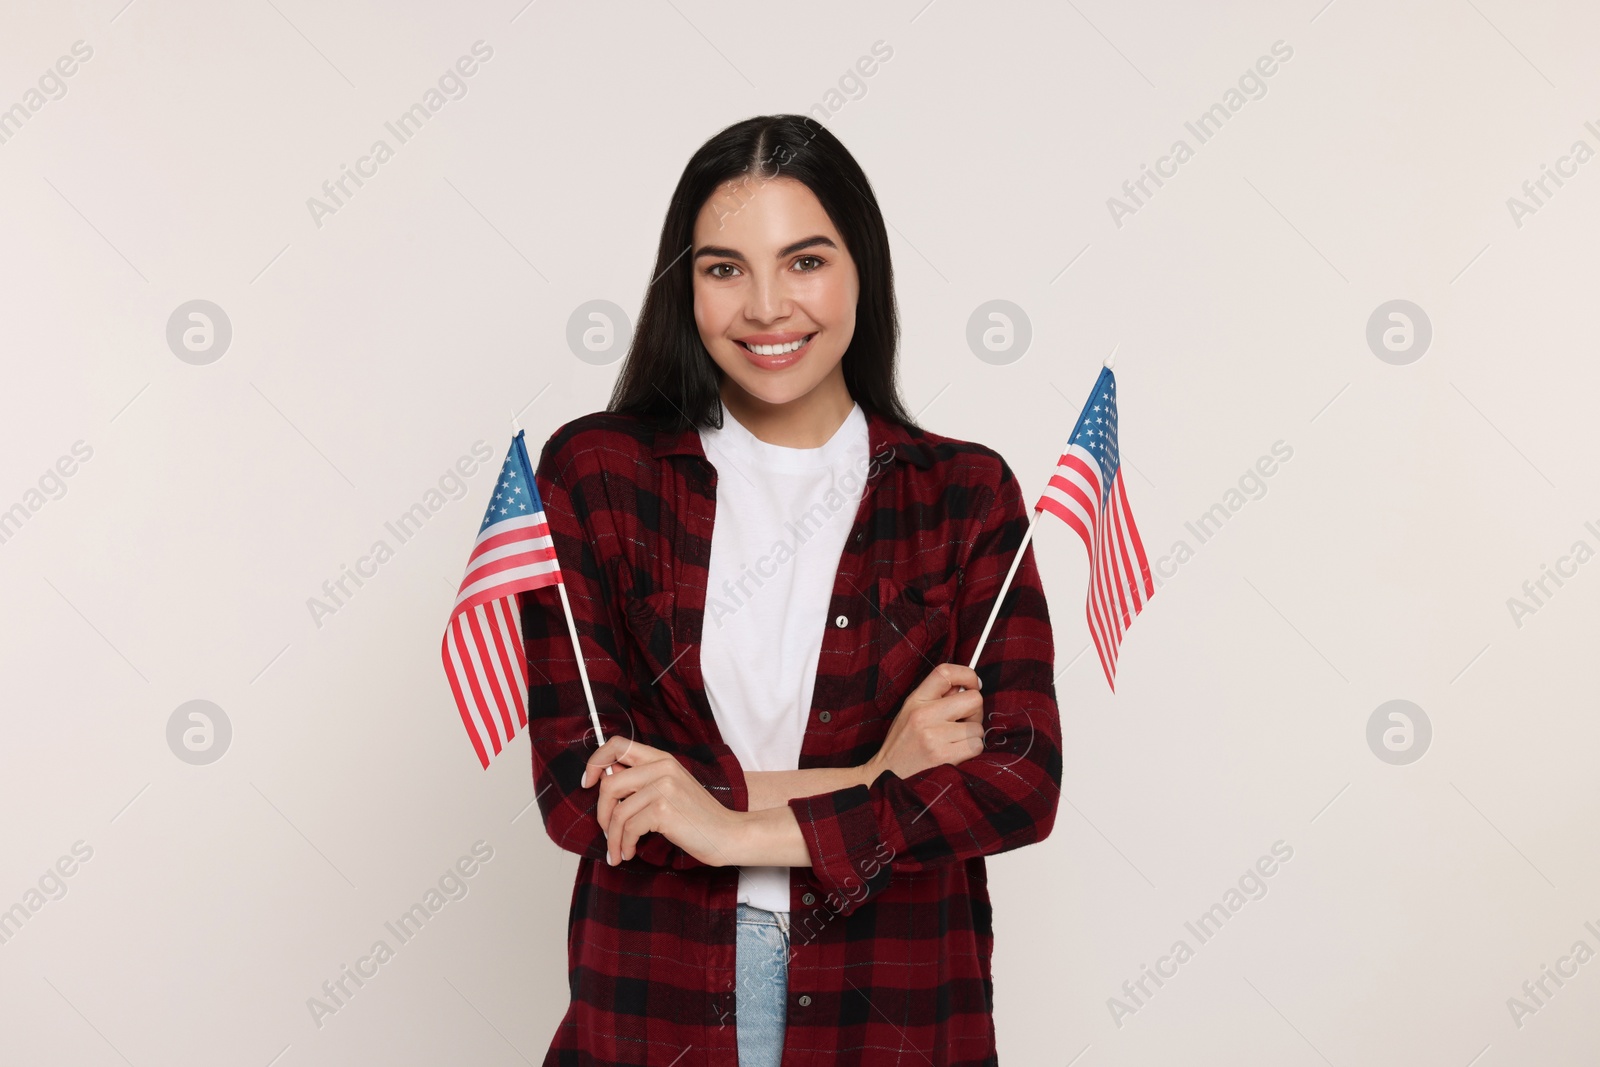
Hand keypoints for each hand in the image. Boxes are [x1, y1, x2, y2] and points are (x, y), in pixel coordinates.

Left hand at [579, 736, 740, 866]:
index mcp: (662, 759)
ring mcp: (664, 787)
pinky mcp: (663, 809)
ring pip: (617, 812)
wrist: (728, 834)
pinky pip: (628, 828)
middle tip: (607, 832)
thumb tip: (604, 780)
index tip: (588, 783)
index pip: (617, 745)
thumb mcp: (670, 789)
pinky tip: (631, 852)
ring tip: (619, 850)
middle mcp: (662, 767)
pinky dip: (625, 845)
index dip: (596, 762)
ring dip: (613, 838)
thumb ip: (641, 781)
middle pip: (609, 784)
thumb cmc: (698, 817)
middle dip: (601, 814)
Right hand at [862, 663, 985, 782]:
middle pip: (973, 699)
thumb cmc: (903, 745)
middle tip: (963, 722)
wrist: (886, 777)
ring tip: (953, 742)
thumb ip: (937, 698)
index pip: (945, 672)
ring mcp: (934, 736)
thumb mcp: (911, 713)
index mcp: (915, 700)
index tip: (974, 684)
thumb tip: (969, 687)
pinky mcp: (943, 756)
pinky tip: (955, 754)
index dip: (967, 674)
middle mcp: (924, 714)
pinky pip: (976, 746)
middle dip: (975, 712)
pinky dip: (971, 751)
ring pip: (978, 728)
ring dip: (971, 736)